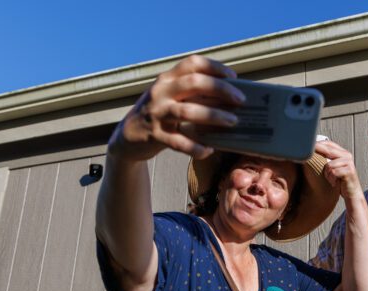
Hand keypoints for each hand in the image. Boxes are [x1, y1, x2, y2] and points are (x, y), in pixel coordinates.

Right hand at [108, 55, 244, 161]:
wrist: (128, 137)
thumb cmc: (159, 115)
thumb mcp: (170, 97)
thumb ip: (192, 93)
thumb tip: (228, 96)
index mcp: (167, 79)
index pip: (192, 63)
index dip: (215, 68)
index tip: (233, 77)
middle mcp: (161, 92)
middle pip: (194, 83)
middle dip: (221, 90)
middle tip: (240, 101)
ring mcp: (156, 113)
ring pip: (188, 111)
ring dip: (213, 116)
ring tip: (232, 122)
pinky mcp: (154, 135)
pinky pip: (179, 142)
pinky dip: (196, 147)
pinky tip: (208, 150)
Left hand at [314, 139, 363, 199]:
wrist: (352, 193)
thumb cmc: (340, 180)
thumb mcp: (333, 167)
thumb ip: (326, 159)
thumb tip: (311, 153)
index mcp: (343, 153)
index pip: (329, 143)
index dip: (318, 144)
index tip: (307, 146)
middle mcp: (347, 156)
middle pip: (328, 150)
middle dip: (317, 151)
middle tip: (308, 156)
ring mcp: (349, 163)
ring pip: (329, 165)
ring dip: (327, 174)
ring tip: (331, 179)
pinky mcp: (349, 171)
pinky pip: (333, 172)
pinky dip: (331, 179)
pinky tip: (334, 182)